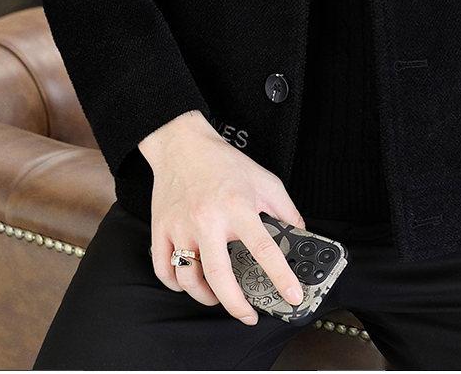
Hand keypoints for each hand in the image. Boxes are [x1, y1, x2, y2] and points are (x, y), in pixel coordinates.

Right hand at [139, 110, 305, 324]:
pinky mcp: (160, 229)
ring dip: (206, 297)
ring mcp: (181, 226)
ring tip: (220, 298)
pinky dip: (177, 284)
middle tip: (249, 316)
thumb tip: (299, 236)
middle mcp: (208, 219)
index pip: (264, 249)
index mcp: (237, 206)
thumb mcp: (265, 180)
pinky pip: (164, 270)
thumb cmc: (224, 163)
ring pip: (189, 278)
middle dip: (236, 305)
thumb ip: (285, 210)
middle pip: (219, 276)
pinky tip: (190, 283)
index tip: (292, 296)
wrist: (183, 145)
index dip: (281, 276)